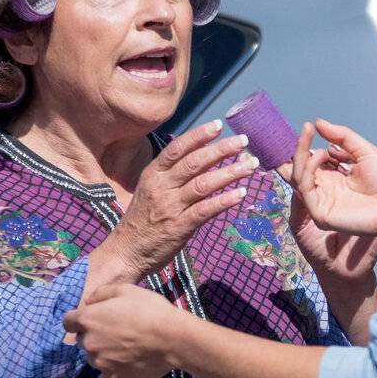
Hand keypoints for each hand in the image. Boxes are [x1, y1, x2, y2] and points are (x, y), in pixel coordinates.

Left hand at [65, 284, 179, 377]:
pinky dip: (112, 368)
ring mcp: (100, 363)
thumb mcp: (126, 289)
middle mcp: (89, 343)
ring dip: (102, 352)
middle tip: (115, 330)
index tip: (91, 318)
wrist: (172, 338)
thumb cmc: (149, 309)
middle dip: (93, 335)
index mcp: (88, 319)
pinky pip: (105, 374)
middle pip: (82, 340)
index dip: (77, 319)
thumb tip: (89, 301)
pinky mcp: (113, 377)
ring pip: (94, 357)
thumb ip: (102, 293)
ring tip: (124, 346)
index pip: (68, 321)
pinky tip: (126, 361)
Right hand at [91, 121, 254, 291]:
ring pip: (204, 184)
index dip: (199, 135)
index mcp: (153, 174)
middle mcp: (161, 187)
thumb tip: (203, 156)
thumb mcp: (149, 189)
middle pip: (195, 162)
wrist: (125, 252)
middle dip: (222, 149)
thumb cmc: (142, 219)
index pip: (177, 148)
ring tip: (251, 165)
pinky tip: (241, 194)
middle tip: (243, 140)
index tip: (219, 125)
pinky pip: (206, 210)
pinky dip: (225, 200)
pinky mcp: (179, 227)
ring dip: (230, 172)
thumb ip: (172, 174)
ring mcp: (170, 207)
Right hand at [285, 124, 376, 285]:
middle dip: (299, 148)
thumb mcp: (363, 151)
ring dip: (303, 155)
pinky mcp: (320, 213)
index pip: (311, 160)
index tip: (310, 127)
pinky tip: (321, 156)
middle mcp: (326, 189)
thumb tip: (318, 122)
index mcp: (335, 177)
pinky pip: (305, 188)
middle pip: (300, 168)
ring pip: (298, 176)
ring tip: (321, 147)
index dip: (307, 145)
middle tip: (306, 129)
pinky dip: (308, 169)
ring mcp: (321, 201)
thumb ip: (341, 136)